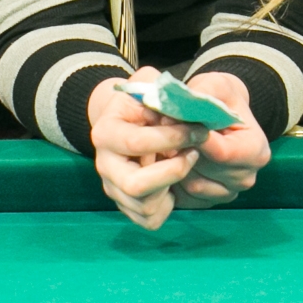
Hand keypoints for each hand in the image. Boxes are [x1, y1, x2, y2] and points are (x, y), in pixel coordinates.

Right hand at [88, 72, 204, 229]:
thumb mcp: (149, 82)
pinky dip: (167, 206)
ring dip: (173, 187)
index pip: (138, 143)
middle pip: (135, 186)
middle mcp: (103, 165)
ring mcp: (113, 188)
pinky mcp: (125, 204)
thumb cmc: (142, 100)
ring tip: (185, 165)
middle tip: (193, 154)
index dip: (173, 138)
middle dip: (172, 172)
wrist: (125, 120)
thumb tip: (185, 104)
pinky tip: (174, 184)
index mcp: (105, 133)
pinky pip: (150, 220)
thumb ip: (163, 89)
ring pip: (145, 206)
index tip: (199, 130)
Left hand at [169, 72, 271, 210]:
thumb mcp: (216, 85)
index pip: (220, 152)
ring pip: (192, 185)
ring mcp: (229, 192)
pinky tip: (171, 160)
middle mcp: (246, 176)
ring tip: (167, 144)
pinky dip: (174, 181)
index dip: (191, 137)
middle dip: (181, 150)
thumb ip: (200, 94)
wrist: (225, 112)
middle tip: (161, 132)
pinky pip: (185, 198)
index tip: (169, 120)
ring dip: (174, 165)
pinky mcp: (211, 201)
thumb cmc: (221, 98)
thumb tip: (171, 114)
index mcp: (256, 150)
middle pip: (204, 170)